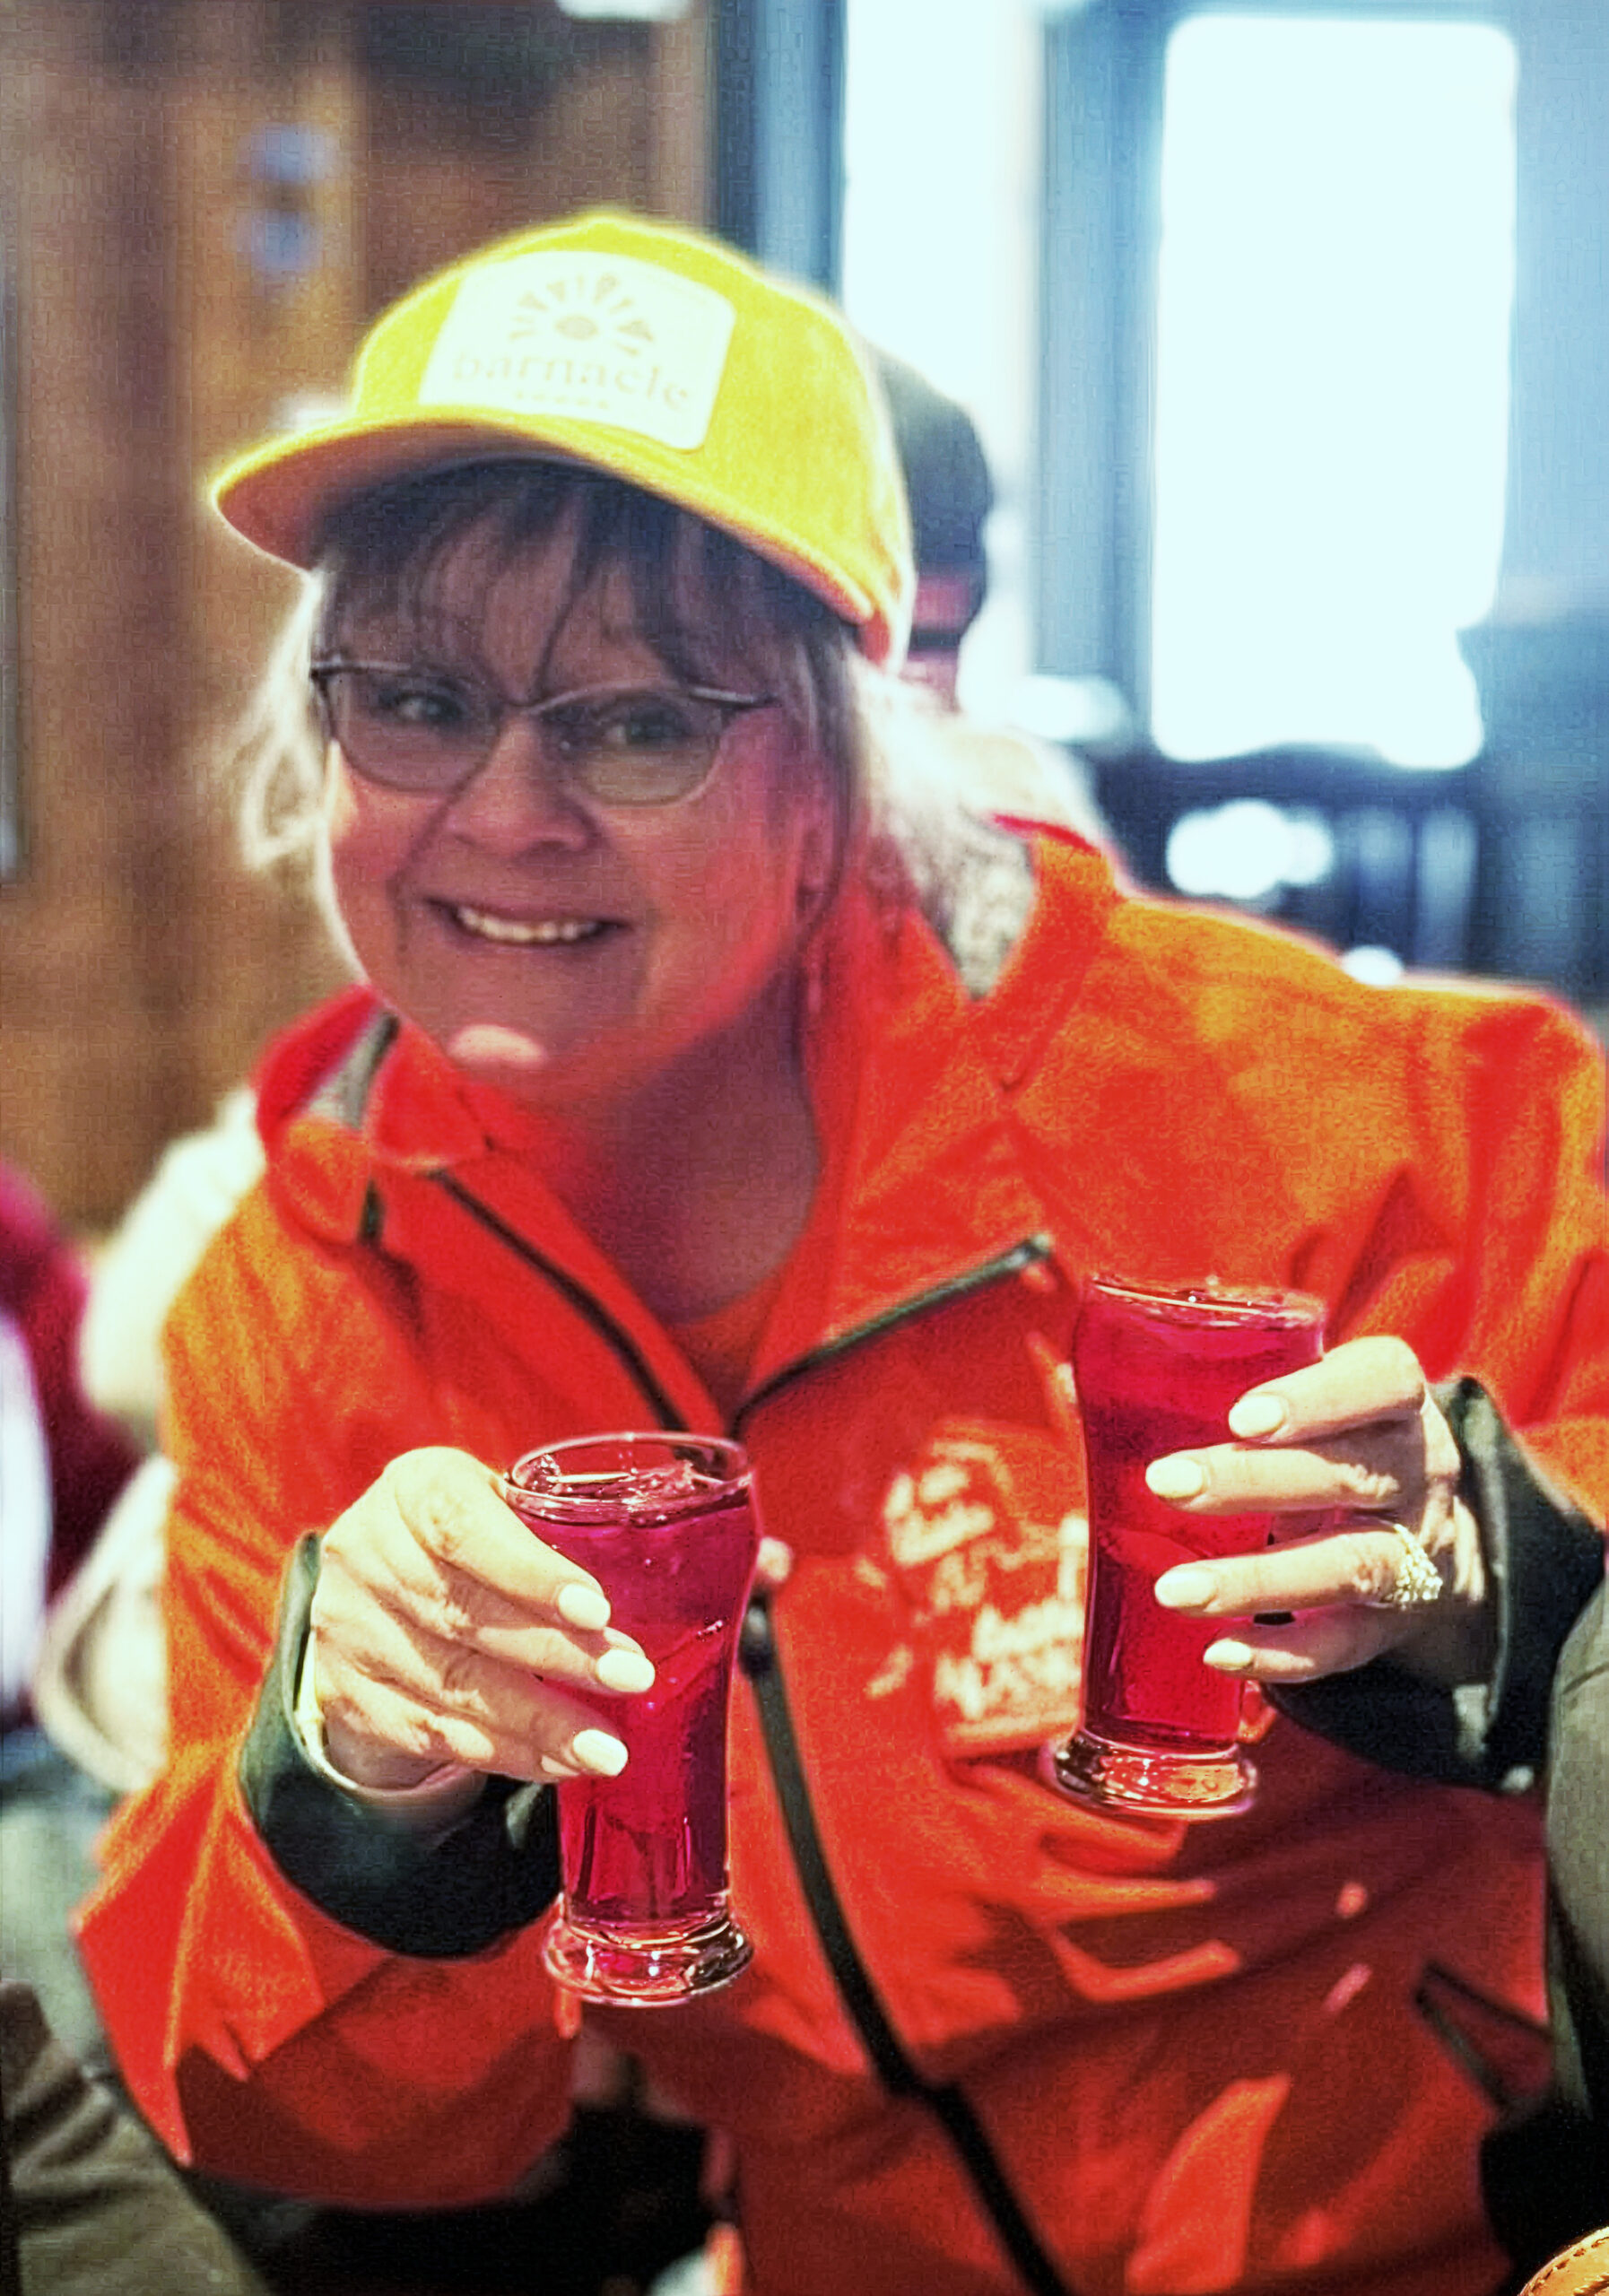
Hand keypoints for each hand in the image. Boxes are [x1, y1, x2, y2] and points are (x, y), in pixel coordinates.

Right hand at [308, 1447, 655, 1791]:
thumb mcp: (514, 1511)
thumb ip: (596, 1530)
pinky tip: (559, 1765)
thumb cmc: (479, 1544)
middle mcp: (365, 1551)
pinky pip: (433, 1733)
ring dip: (538, 1721)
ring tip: (608, 1747)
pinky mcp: (346, 1696)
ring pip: (450, 1683)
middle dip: (556, 1652)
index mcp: (415, 1488)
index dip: (528, 1570)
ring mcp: (346, 1629)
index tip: (597, 1607)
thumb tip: (750, 1566)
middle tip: (631, 1678)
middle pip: (463, 1611)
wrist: (380, 1597)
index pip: (463, 1525)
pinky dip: (504, 1753)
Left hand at [1147, 1336, 1490, 1689]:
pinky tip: (1221, 1654)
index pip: (1382, 1380)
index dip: (1317, 1397)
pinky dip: (1283, 1655)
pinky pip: (1346, 1646)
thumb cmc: (1327, 1444)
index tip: (1243, 1415)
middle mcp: (1419, 1472)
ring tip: (1176, 1592)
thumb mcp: (1298, 1406)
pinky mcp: (1394, 1626)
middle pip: (1350, 1474)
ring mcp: (1416, 1553)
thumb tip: (1070, 1384)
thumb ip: (1201, 1390)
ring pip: (1349, 1565)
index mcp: (1394, 1400)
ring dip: (1259, 1580)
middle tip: (1167, 1484)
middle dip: (1254, 1481)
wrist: (1428, 1534)